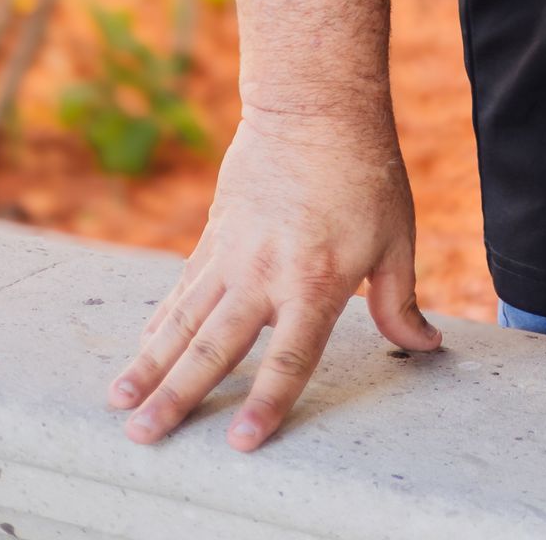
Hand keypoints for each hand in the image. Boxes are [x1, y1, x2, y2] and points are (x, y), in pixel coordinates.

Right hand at [108, 104, 438, 448]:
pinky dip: (161, 321)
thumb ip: (399, 299)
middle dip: (177, 397)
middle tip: (144, 436)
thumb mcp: (396, 235)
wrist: (314, 104)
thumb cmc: (365, 170)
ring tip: (120, 403)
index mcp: (315, 282)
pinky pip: (183, 288)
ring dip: (150, 364)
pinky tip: (141, 349)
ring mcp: (233, 253)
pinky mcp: (215, 234)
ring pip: (183, 320)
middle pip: (214, 348)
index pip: (289, 357)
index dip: (267, 402)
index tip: (241, 442)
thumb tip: (425, 345)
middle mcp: (265, 274)